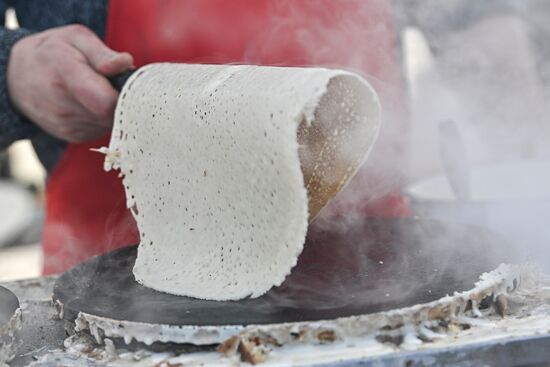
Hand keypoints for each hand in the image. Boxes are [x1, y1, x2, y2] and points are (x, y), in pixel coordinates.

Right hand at [7, 25, 133, 141]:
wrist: (15, 78)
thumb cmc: (51, 53)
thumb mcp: (75, 38)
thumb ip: (102, 53)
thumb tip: (125, 64)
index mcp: (67, 76)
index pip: (106, 102)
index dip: (126, 95)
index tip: (129, 84)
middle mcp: (64, 106)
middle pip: (113, 114)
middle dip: (122, 100)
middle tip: (114, 84)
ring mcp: (67, 125)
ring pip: (110, 123)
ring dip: (112, 109)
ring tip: (98, 90)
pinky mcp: (73, 136)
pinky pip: (101, 129)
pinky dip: (103, 117)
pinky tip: (91, 103)